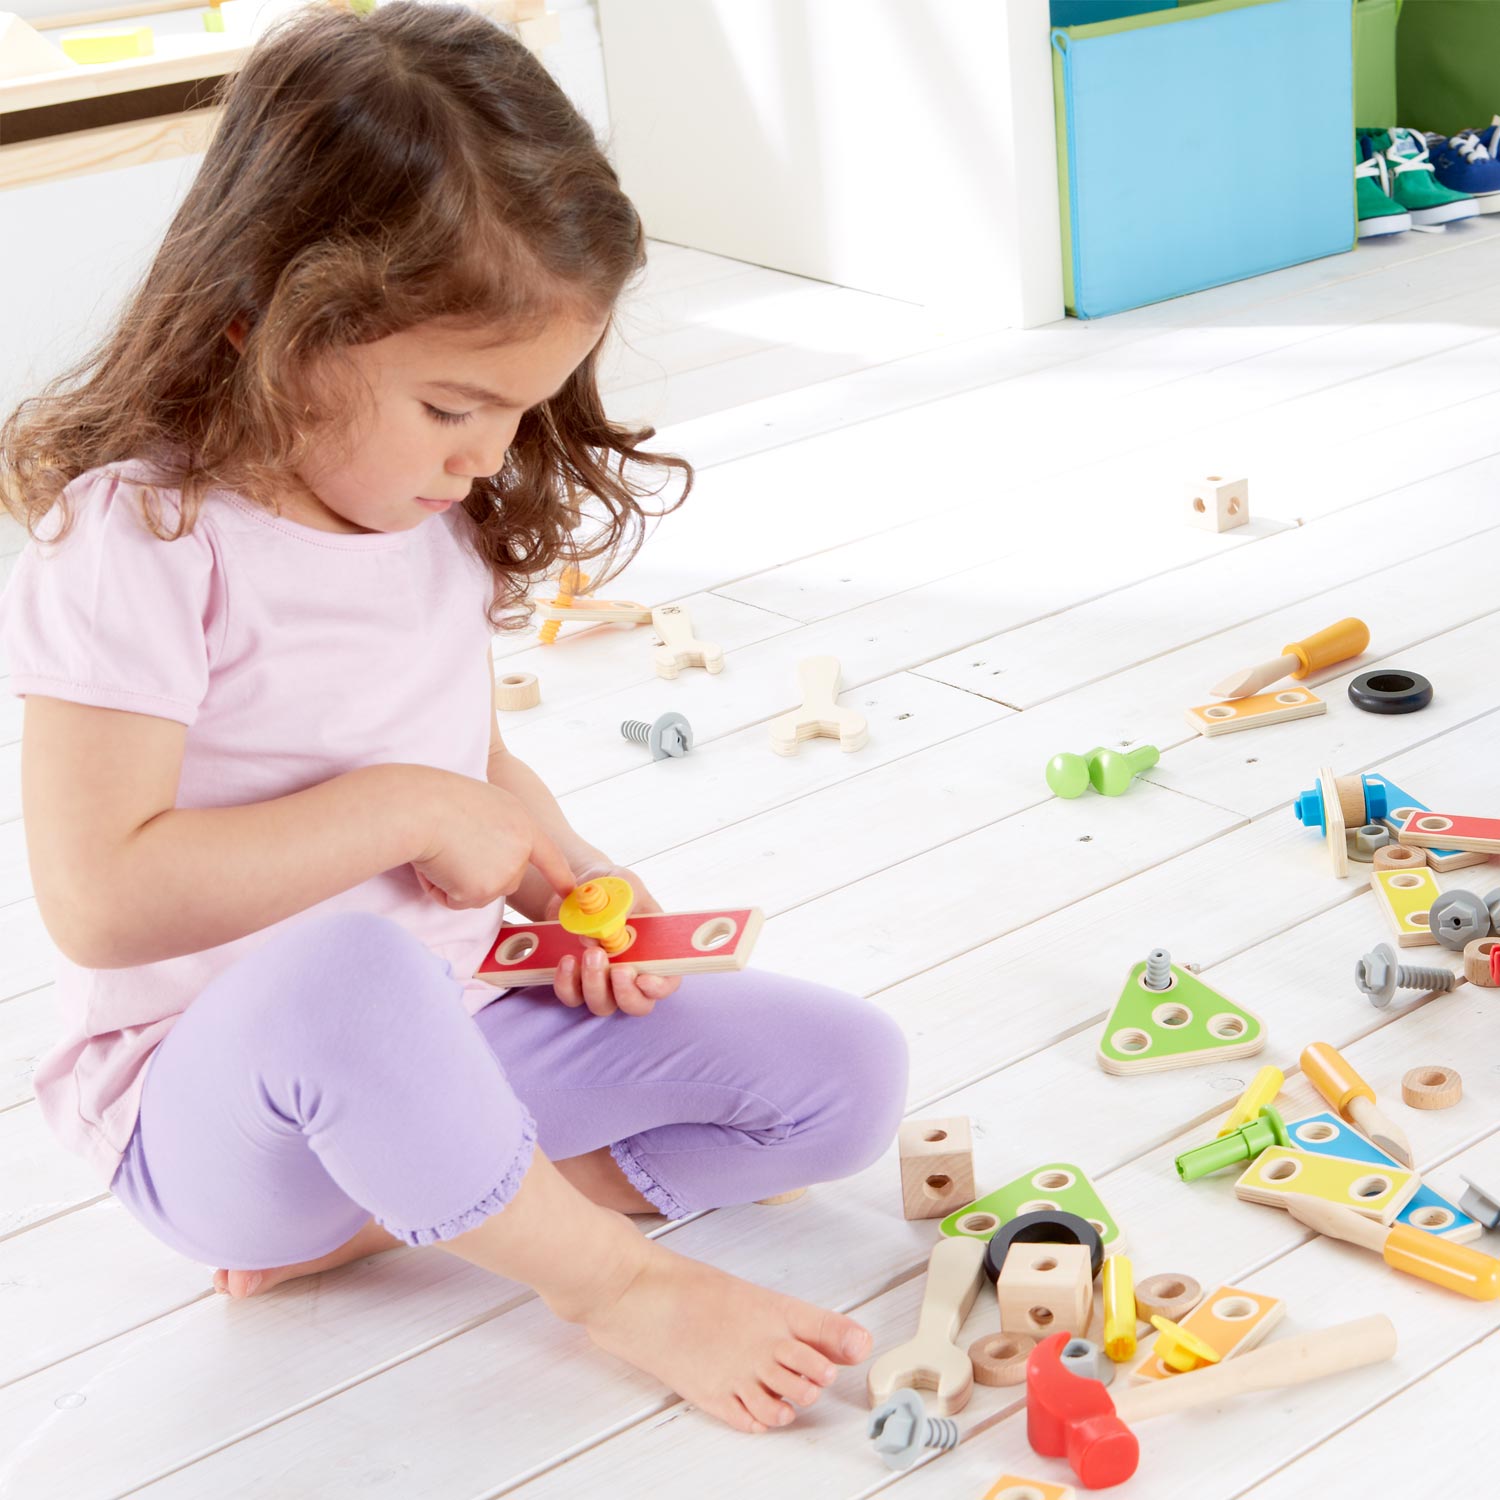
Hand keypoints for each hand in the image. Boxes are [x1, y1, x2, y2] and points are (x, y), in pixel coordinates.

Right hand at [410, 770, 574, 910]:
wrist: (420, 808)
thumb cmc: (440, 798)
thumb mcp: (486, 804)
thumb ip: (500, 832)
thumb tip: (488, 856)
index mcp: (524, 825)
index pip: (549, 856)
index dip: (559, 875)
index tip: (570, 890)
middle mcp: (521, 853)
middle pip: (506, 879)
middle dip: (479, 872)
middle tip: (453, 844)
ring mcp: (503, 875)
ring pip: (479, 893)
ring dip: (456, 880)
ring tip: (442, 849)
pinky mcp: (480, 892)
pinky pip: (455, 901)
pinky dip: (440, 889)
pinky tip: (434, 864)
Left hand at [544, 864, 681, 1016]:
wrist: (578, 889)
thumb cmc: (611, 887)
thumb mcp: (624, 884)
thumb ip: (623, 904)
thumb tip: (604, 933)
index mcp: (655, 952)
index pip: (668, 982)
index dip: (659, 987)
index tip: (643, 978)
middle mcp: (632, 973)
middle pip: (637, 1005)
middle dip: (626, 993)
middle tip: (617, 969)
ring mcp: (604, 982)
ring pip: (603, 1005)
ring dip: (595, 985)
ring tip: (588, 953)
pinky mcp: (576, 981)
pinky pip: (571, 997)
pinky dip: (566, 984)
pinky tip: (566, 961)